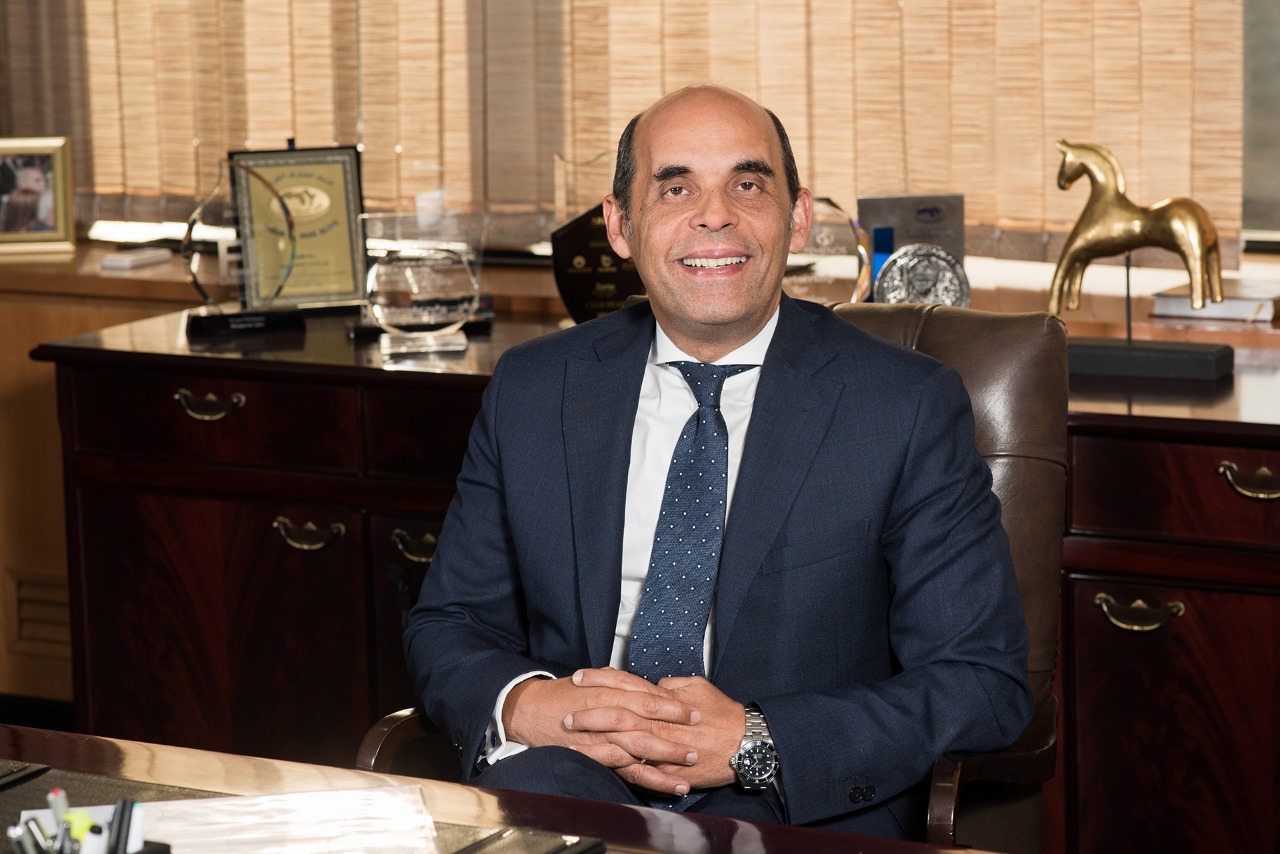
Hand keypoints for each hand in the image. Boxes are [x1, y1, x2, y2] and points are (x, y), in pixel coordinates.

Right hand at [502, 668, 703, 794]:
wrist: (528, 709)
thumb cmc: (561, 695)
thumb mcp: (592, 681)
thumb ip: (618, 685)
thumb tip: (643, 686)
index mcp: (610, 690)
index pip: (647, 696)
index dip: (673, 703)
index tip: (696, 709)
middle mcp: (608, 711)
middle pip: (648, 719)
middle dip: (676, 728)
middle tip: (700, 734)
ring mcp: (601, 736)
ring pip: (640, 747)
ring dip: (668, 756)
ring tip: (691, 763)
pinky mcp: (594, 755)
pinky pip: (625, 769)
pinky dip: (648, 777)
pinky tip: (667, 783)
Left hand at [565, 669, 745, 791]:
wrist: (744, 743)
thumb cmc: (723, 714)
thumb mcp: (697, 687)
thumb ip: (672, 684)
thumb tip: (654, 683)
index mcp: (663, 699)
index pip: (625, 684)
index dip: (600, 679)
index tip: (579, 677)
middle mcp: (659, 722)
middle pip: (616, 713)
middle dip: (588, 713)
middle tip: (565, 712)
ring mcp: (662, 747)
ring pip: (621, 743)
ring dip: (594, 743)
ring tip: (570, 742)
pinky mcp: (667, 770)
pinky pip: (638, 771)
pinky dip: (617, 770)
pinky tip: (597, 768)